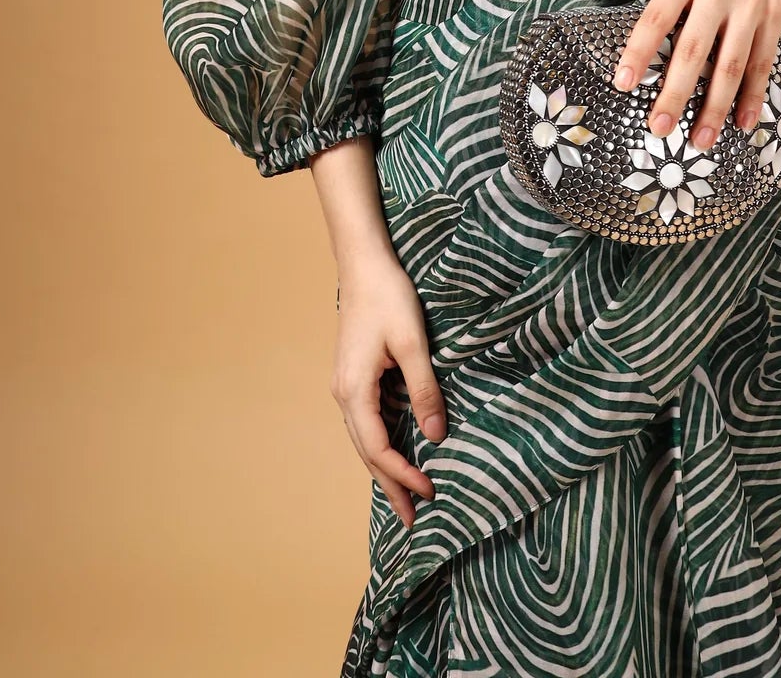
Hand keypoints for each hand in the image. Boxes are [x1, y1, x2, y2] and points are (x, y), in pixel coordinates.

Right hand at [330, 248, 447, 528]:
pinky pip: (367, 421)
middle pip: (367, 452)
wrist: (364, 263)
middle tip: (414, 518)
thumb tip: (437, 436)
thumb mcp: (413, 344)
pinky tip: (398, 451)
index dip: (403, 475)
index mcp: (354, 391)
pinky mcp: (354, 376)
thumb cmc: (389, 297)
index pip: (379, 448)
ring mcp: (346, 386)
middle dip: (390, 485)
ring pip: (365, 439)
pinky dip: (383, 443)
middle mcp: (343, 394)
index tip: (430, 493)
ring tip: (407, 494)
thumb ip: (424, 390)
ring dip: (385, 467)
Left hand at [612, 0, 780, 151]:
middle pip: (693, 50)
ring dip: (714, 107)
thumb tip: (645, 50)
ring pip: (730, 65)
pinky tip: (742, 123)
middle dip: (675, 93)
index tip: (622, 83)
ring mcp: (750, 4)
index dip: (638, 51)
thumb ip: (673, 1)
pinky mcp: (776, 16)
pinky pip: (762, 63)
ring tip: (699, 140)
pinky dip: (752, 96)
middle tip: (658, 127)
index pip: (656, 18)